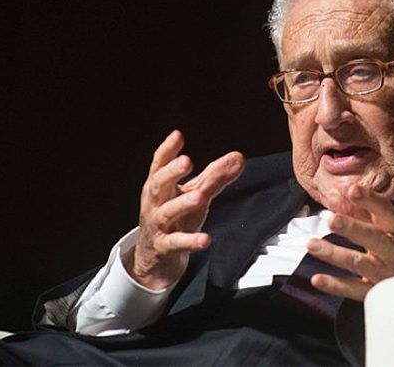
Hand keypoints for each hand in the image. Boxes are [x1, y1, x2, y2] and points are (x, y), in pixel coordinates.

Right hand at [125, 130, 244, 289]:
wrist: (154, 258)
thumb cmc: (175, 219)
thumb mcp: (194, 194)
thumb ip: (215, 176)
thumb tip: (238, 157)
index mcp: (160, 186)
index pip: (160, 164)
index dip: (168, 149)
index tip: (178, 135)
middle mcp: (155, 203)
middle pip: (159, 184)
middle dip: (172, 172)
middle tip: (187, 161)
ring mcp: (158, 225)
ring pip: (168, 212)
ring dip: (183, 203)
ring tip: (199, 196)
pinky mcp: (164, 247)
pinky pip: (177, 243)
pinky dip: (191, 241)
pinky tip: (205, 239)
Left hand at [306, 184, 393, 300]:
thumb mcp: (390, 229)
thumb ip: (361, 211)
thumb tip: (335, 194)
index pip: (386, 212)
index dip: (370, 200)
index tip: (352, 190)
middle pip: (374, 238)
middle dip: (353, 228)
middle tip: (332, 219)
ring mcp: (386, 274)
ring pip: (360, 263)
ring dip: (335, 254)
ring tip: (313, 245)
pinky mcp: (377, 293)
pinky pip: (354, 290)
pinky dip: (334, 285)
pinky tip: (318, 278)